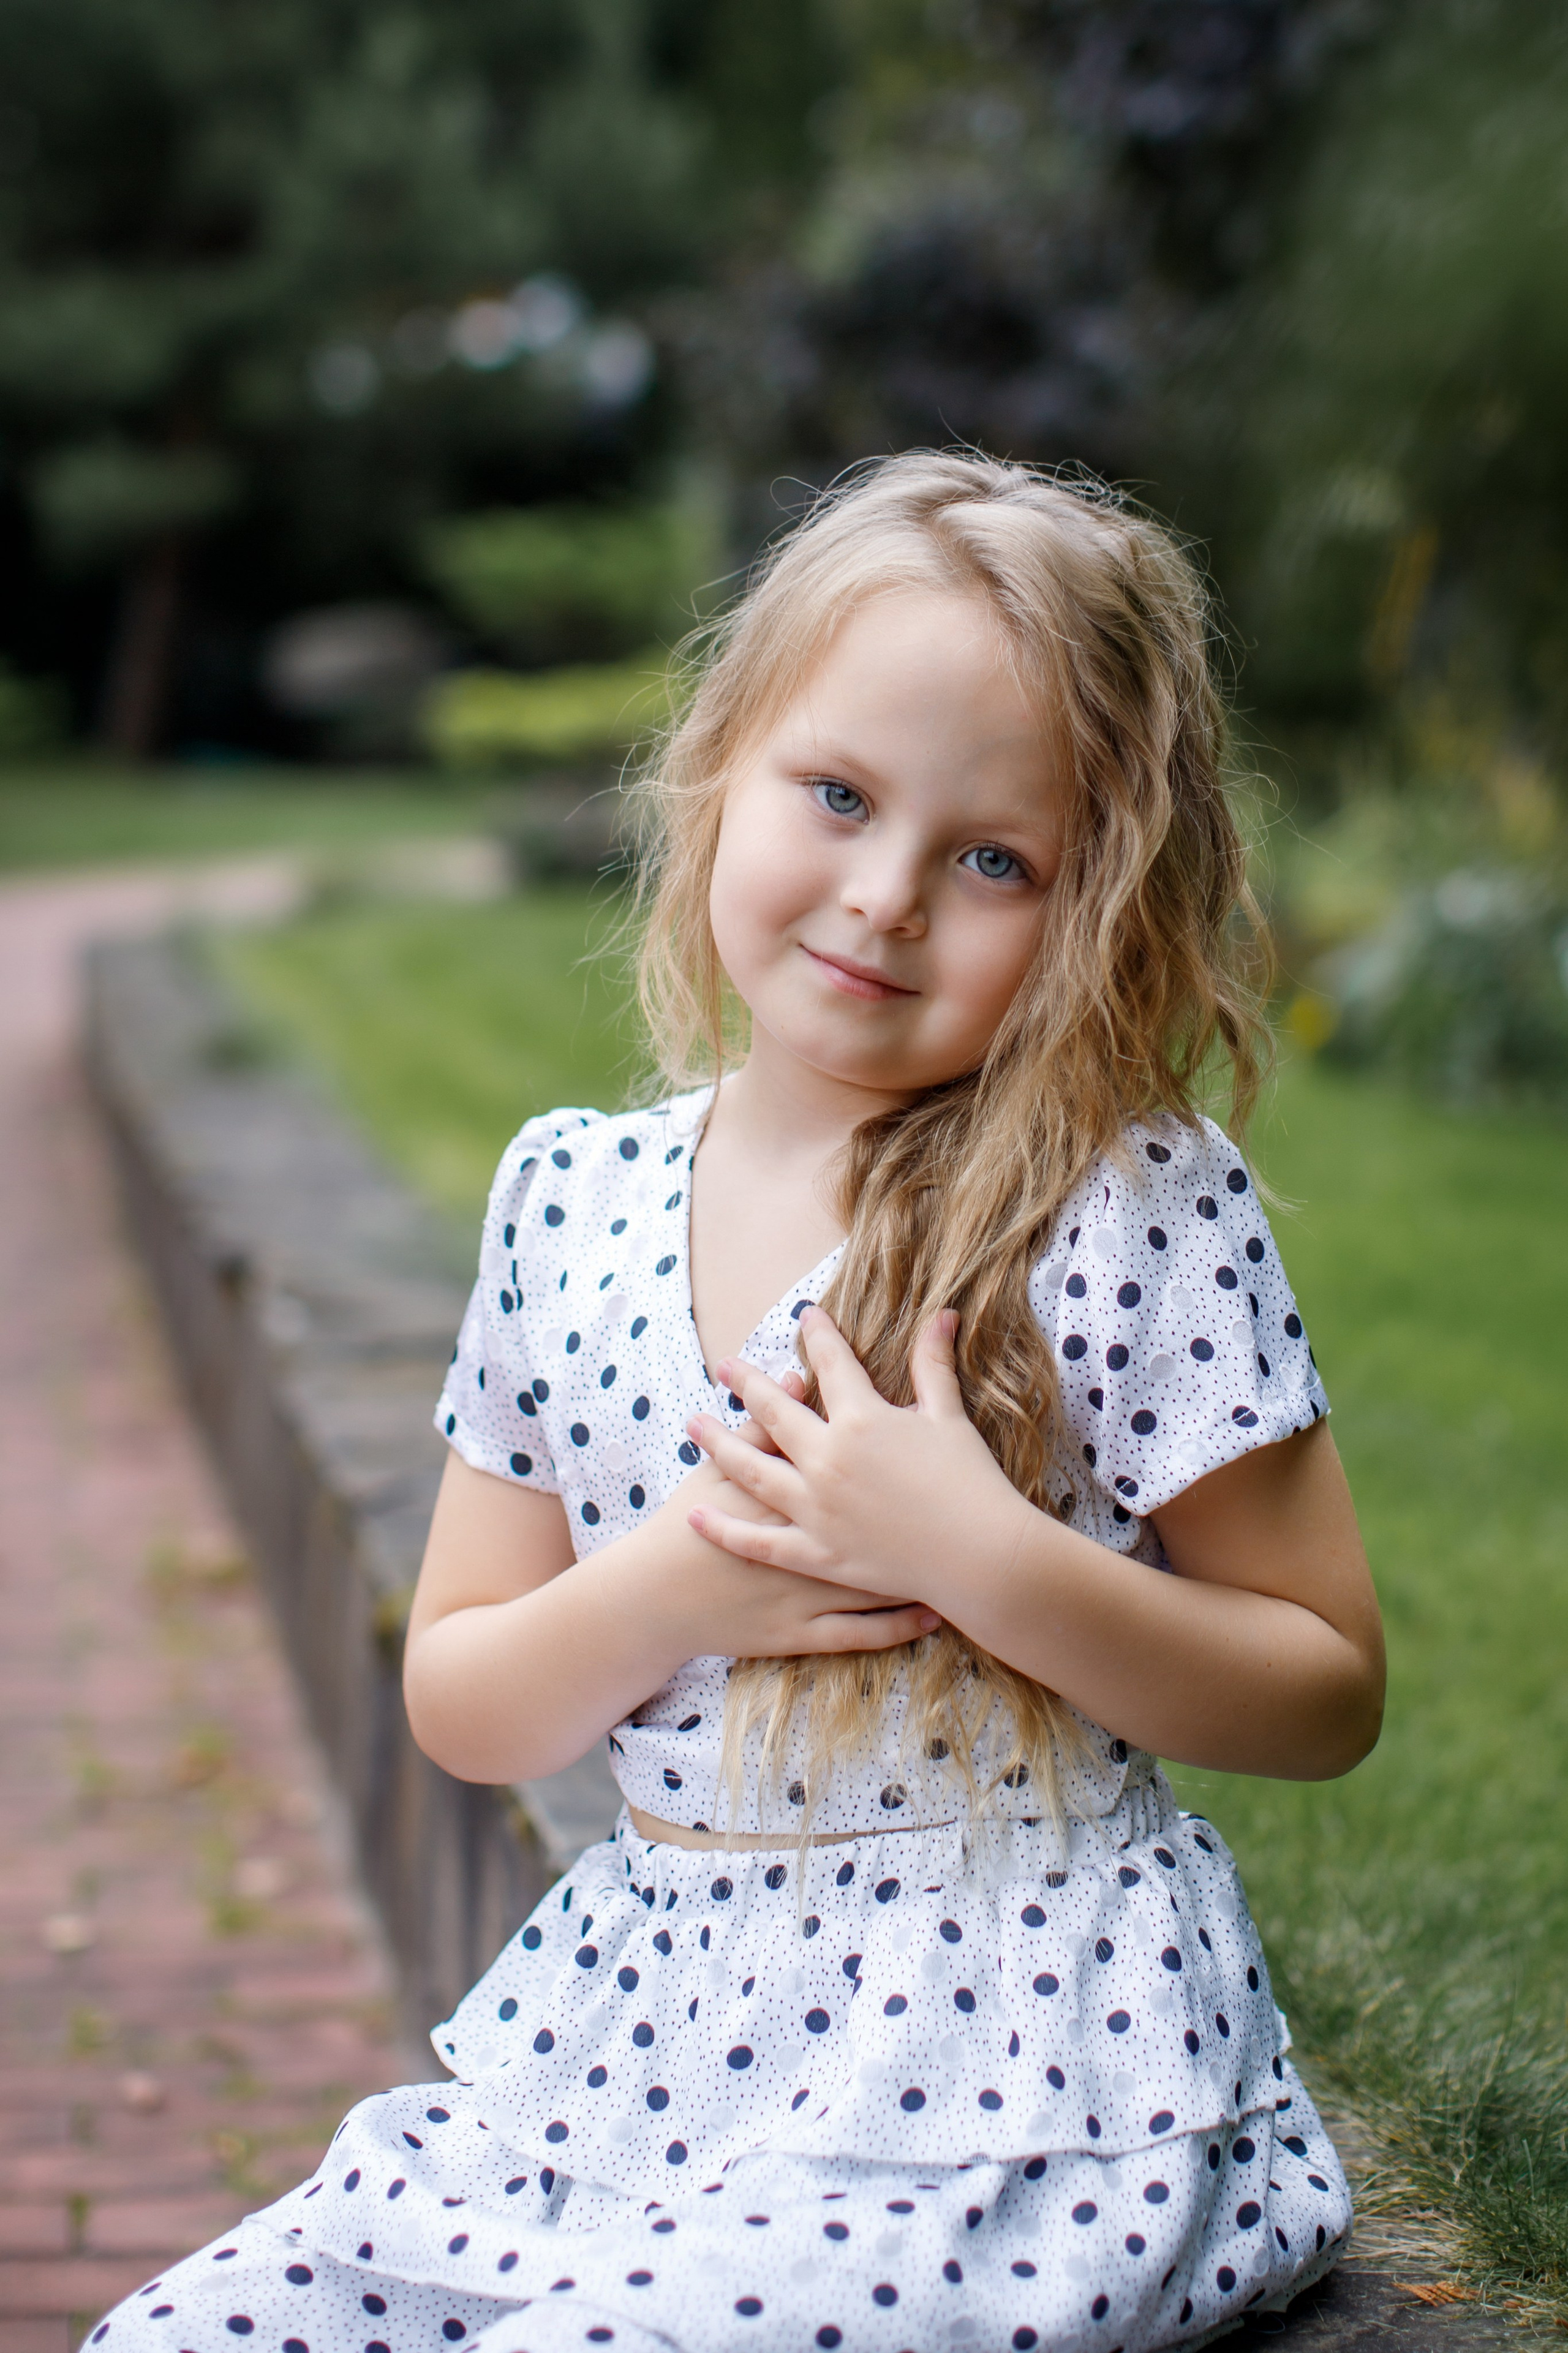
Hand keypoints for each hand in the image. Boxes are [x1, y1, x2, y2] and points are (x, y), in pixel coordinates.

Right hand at [634, 1386, 940, 1658]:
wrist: (657, 1598)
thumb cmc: (685, 1526)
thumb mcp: (718, 1469)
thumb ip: (761, 1423)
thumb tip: (798, 1376)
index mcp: (795, 1489)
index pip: (856, 1456)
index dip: (894, 1440)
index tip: (929, 1409)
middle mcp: (813, 1537)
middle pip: (883, 1510)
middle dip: (922, 1491)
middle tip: (965, 1475)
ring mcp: (814, 1589)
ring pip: (887, 1580)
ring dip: (930, 1568)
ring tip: (976, 1558)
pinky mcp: (809, 1631)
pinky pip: (867, 1632)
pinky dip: (903, 1624)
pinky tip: (937, 1617)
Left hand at [684, 1307, 1034, 1615]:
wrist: (981, 1556)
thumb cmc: (971, 1483)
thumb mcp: (949, 1416)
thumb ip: (935, 1365)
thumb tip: (943, 1313)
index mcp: (861, 1419)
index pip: (831, 1364)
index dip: (820, 1336)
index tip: (807, 1316)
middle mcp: (827, 1459)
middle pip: (774, 1412)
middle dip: (747, 1384)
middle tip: (724, 1368)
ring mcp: (816, 1508)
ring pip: (752, 1470)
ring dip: (719, 1445)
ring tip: (693, 1426)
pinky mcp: (816, 1553)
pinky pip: (759, 1541)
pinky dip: (724, 1529)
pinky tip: (696, 1515)